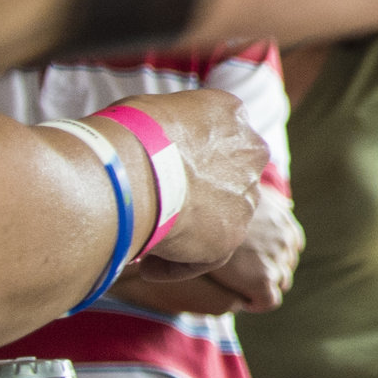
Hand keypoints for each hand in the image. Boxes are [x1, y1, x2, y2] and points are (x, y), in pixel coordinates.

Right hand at [97, 88, 268, 276]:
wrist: (135, 172)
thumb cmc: (127, 136)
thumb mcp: (149, 110)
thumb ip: (166, 126)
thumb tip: (149, 144)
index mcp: (230, 113)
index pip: (218, 136)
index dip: (191, 156)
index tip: (164, 172)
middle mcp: (250, 150)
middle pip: (227, 176)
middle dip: (198, 192)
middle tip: (160, 207)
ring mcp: (246, 194)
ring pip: (220, 216)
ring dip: (190, 229)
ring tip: (147, 241)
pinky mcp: (232, 234)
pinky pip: (208, 255)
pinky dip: (178, 264)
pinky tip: (147, 267)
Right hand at [180, 182, 302, 312]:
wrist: (193, 215)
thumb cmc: (212, 203)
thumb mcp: (247, 192)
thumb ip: (268, 200)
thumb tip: (288, 206)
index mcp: (283, 218)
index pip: (292, 244)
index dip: (273, 254)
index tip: (252, 259)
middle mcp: (284, 237)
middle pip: (287, 263)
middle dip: (269, 268)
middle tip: (244, 273)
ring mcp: (276, 257)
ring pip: (280, 281)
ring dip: (263, 284)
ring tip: (239, 285)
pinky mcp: (263, 278)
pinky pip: (269, 300)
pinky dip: (257, 302)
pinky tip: (238, 297)